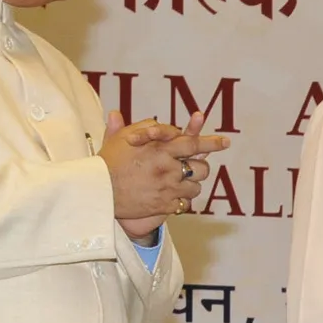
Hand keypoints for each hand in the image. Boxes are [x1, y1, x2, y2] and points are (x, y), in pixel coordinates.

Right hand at [105, 108, 227, 236]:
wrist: (97, 193)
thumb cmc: (106, 163)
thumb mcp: (118, 139)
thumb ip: (135, 127)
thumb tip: (137, 116)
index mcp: (159, 149)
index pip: (193, 143)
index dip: (211, 142)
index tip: (225, 142)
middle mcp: (167, 168)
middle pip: (201, 168)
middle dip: (199, 167)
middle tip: (191, 168)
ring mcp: (167, 188)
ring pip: (195, 187)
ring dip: (189, 185)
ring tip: (177, 182)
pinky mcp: (164, 205)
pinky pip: (185, 204)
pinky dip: (181, 200)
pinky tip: (172, 197)